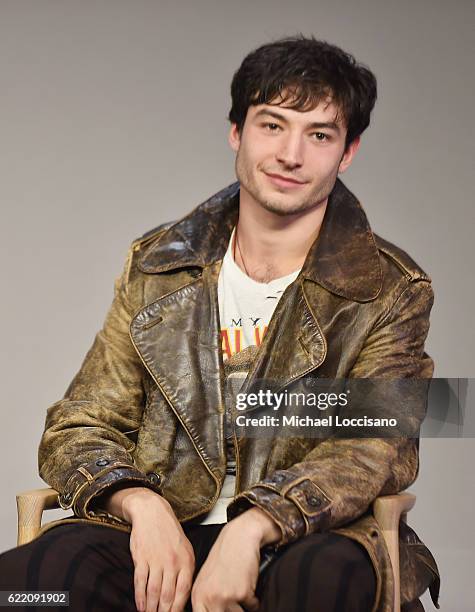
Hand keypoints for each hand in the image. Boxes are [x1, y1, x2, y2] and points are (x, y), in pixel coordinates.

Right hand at [105, 487, 194, 611]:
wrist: (152, 512)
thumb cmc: (169, 532)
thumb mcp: (185, 548)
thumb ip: (185, 570)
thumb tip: (183, 595)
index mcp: (186, 560)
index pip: (184, 592)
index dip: (178, 609)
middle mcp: (172, 561)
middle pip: (168, 595)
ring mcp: (156, 560)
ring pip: (154, 592)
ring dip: (152, 608)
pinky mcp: (141, 558)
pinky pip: (140, 582)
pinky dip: (140, 597)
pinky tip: (140, 606)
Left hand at [191, 508, 280, 611]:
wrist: (241, 536)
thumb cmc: (227, 554)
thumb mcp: (209, 579)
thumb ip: (207, 600)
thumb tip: (214, 611)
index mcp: (198, 594)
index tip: (224, 609)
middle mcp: (208, 597)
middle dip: (232, 610)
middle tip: (235, 600)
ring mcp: (224, 596)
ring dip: (243, 605)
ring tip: (241, 589)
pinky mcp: (242, 593)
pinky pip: (253, 606)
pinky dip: (254, 598)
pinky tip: (248, 582)